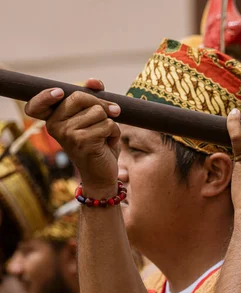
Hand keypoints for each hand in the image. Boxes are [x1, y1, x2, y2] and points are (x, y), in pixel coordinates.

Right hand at [24, 79, 120, 196]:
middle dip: (100, 105)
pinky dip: (115, 133)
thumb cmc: (98, 145)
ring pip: (99, 111)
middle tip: (105, 118)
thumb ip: (92, 98)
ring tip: (103, 137)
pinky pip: (109, 124)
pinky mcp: (83, 141)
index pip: (38, 104)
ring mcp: (68, 134)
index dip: (46, 96)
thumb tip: (95, 82)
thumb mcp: (94, 118)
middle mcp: (55, 126)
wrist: (102, 175)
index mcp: (52, 120)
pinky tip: (107, 144)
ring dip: (109, 124)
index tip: (59, 93)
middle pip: (80, 97)